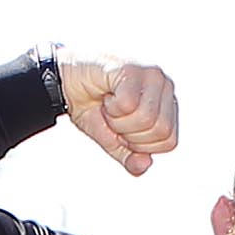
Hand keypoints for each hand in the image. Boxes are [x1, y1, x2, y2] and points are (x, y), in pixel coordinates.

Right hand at [56, 56, 179, 175]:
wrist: (65, 83)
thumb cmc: (92, 108)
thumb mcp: (112, 140)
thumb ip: (130, 156)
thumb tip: (144, 166)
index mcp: (167, 105)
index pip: (169, 142)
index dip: (141, 145)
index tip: (122, 129)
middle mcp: (165, 87)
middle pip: (160, 131)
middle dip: (129, 134)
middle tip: (114, 117)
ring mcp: (151, 74)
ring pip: (146, 118)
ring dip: (118, 120)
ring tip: (109, 105)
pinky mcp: (132, 68)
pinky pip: (128, 104)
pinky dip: (110, 108)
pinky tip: (106, 94)